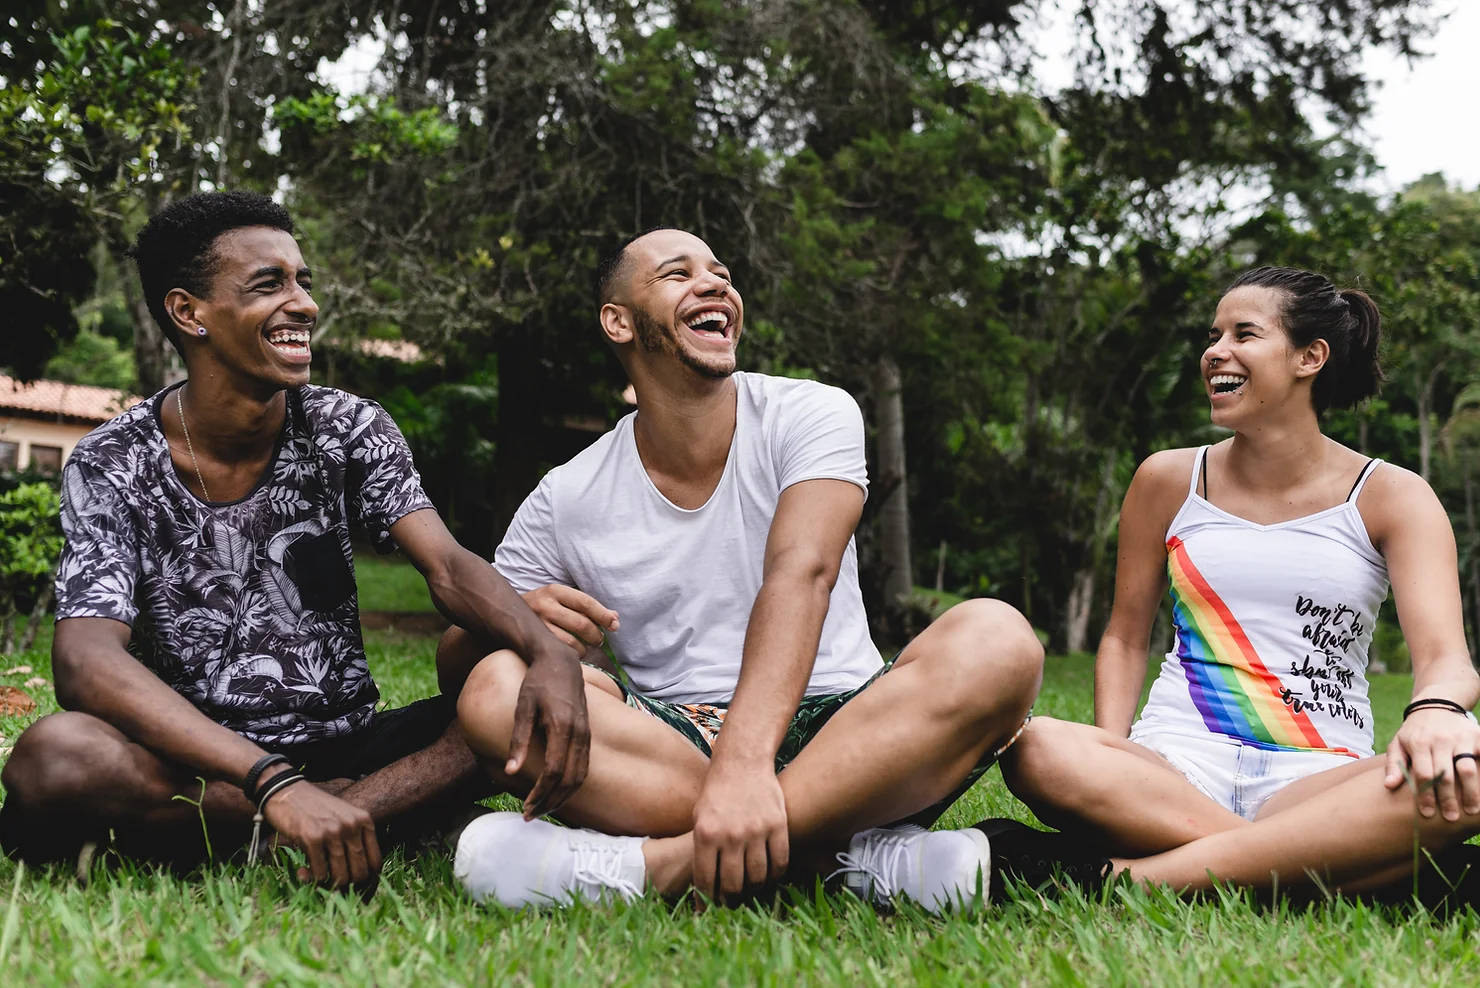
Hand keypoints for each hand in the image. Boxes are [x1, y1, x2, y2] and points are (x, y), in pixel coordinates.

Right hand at [260, 770, 382, 889]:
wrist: (286, 791)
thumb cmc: (314, 808)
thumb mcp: (344, 816)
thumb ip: (354, 838)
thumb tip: (360, 876)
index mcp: (364, 820)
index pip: (376, 861)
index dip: (369, 881)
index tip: (358, 889)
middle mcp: (352, 825)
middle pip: (360, 872)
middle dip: (348, 885)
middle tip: (333, 886)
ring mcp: (333, 832)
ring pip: (341, 876)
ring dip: (329, 885)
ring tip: (316, 879)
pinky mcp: (312, 838)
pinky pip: (319, 873)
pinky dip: (311, 879)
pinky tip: (302, 871)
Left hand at [507, 648, 590, 819]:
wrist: (560, 660)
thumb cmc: (537, 681)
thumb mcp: (522, 707)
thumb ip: (518, 739)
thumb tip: (511, 771)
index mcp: (562, 727)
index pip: (554, 771)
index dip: (540, 793)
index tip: (526, 807)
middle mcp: (579, 733)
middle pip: (570, 779)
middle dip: (551, 801)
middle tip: (531, 815)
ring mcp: (586, 734)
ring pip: (581, 776)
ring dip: (563, 796)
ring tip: (543, 808)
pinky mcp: (587, 734)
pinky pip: (584, 766)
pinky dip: (572, 784)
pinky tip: (557, 791)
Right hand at [523, 585, 618, 651]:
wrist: (505, 614)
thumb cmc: (541, 608)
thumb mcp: (560, 599)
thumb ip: (586, 607)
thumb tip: (615, 618)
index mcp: (555, 590)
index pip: (586, 603)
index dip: (603, 615)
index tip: (614, 625)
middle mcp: (545, 605)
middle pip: (581, 624)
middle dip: (596, 635)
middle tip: (600, 640)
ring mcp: (537, 624)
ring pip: (571, 642)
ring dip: (585, 648)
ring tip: (587, 647)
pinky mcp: (531, 641)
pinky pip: (559, 652)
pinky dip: (571, 654)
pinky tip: (573, 652)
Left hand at [691, 759, 788, 902]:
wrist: (742, 763)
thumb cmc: (717, 793)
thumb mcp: (699, 818)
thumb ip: (701, 850)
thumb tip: (704, 885)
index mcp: (706, 834)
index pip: (705, 880)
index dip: (706, 901)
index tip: (708, 910)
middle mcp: (731, 835)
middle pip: (733, 884)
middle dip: (730, 900)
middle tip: (730, 904)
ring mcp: (756, 830)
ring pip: (758, 877)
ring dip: (754, 889)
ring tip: (750, 890)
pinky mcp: (778, 824)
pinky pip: (780, 861)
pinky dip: (775, 875)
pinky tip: (769, 876)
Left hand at [1384, 708, 1479, 820]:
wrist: (1435, 705)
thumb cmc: (1414, 732)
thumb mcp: (1398, 744)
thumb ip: (1394, 765)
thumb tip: (1388, 786)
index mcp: (1418, 743)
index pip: (1423, 774)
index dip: (1425, 795)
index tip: (1427, 814)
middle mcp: (1440, 740)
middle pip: (1445, 775)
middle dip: (1448, 799)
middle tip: (1451, 818)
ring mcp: (1460, 737)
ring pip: (1467, 768)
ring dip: (1471, 792)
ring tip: (1471, 810)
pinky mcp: (1476, 735)